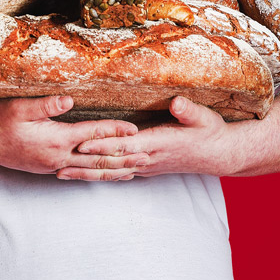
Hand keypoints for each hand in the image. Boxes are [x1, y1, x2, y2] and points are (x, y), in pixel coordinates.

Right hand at [0, 95, 147, 179]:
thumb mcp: (18, 106)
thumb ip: (45, 104)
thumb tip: (69, 99)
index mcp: (55, 139)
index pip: (92, 134)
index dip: (115, 131)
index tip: (136, 129)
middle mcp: (57, 157)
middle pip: (97, 158)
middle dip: (124, 158)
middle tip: (147, 158)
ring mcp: (51, 165)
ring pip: (89, 171)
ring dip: (113, 170)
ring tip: (134, 172)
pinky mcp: (45, 168)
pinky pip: (77, 173)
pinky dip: (94, 174)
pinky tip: (102, 174)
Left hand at [76, 96, 234, 176]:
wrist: (221, 155)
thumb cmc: (212, 132)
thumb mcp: (204, 116)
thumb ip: (189, 110)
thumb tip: (177, 102)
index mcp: (158, 143)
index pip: (125, 144)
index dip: (102, 145)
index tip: (81, 144)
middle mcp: (149, 158)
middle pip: (111, 163)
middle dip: (84, 165)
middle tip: (57, 165)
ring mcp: (147, 166)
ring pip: (112, 172)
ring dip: (87, 174)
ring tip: (61, 175)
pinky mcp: (147, 168)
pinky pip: (119, 173)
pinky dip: (100, 176)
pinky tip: (85, 176)